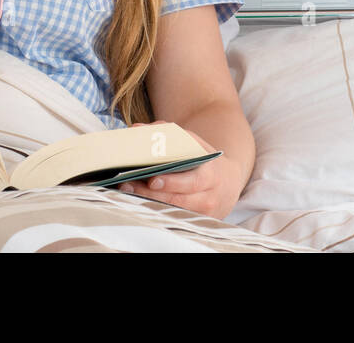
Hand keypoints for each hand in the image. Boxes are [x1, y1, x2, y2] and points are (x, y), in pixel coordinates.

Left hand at [116, 122, 242, 219]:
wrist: (227, 184)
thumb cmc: (203, 159)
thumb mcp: (193, 143)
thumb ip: (167, 133)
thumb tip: (137, 129)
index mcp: (211, 175)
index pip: (192, 182)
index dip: (172, 182)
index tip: (152, 180)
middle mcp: (208, 198)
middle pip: (177, 199)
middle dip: (150, 193)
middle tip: (128, 185)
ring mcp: (201, 214)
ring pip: (171, 211)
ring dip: (148, 203)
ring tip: (126, 192)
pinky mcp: (194, 224)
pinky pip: (171, 219)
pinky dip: (153, 211)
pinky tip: (136, 202)